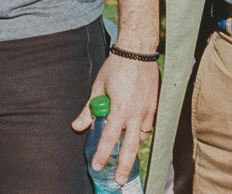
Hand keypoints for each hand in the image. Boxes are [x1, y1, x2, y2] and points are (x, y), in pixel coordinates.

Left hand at [71, 51, 158, 186]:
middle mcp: (136, 114)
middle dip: (124, 166)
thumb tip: (77, 126)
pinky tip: (134, 129)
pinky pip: (148, 125)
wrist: (138, 51)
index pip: (109, 139)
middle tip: (119, 180)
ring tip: (125, 152)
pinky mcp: (155, 106)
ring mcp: (148, 111)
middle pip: (130, 148)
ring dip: (133, 144)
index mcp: (120, 109)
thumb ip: (89, 110)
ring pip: (141, 136)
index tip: (96, 166)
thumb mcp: (98, 87)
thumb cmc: (115, 67)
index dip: (101, 154)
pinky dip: (141, 130)